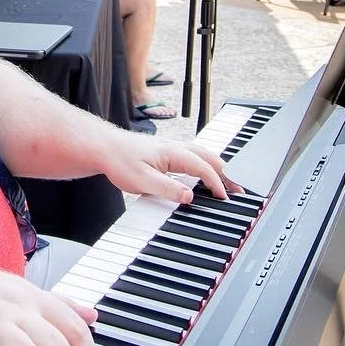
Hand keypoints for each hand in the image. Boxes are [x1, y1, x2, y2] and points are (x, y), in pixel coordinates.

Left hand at [96, 131, 235, 202]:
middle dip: (227, 174)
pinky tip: (207, 173)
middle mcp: (177, 147)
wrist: (105, 148)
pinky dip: (207, 165)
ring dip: (219, 168)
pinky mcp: (168, 151)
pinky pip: (195, 156)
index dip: (217, 184)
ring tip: (229, 183)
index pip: (203, 168)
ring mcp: (173, 148)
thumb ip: (168, 189)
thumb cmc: (120, 161)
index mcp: (174, 152)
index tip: (225, 198)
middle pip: (210, 158)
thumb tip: (189, 196)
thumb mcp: (142, 181)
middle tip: (240, 190)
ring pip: (204, 155)